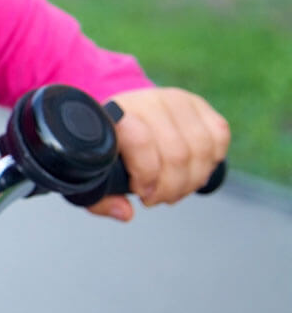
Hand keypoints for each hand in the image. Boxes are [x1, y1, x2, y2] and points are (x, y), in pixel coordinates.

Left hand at [87, 87, 229, 221]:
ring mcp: (175, 100)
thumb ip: (100, 199)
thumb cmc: (109, 148)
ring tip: (175, 189)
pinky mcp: (198, 104)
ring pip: (201, 148)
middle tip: (157, 198)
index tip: (142, 193)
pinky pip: (219, 136)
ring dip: (192, 180)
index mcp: (115, 114)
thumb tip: (126, 213)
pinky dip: (211, 162)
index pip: (141, 142)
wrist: (121, 115)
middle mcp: (147, 101)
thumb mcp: (92, 173)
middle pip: (177, 153)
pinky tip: (193, 171)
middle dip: (171, 187)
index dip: (148, 176)